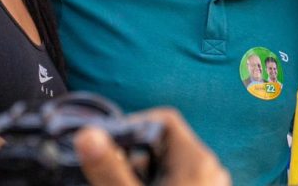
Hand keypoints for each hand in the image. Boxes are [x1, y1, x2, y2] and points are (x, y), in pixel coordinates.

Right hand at [75, 107, 230, 185]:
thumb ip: (110, 169)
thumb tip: (86, 135)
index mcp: (197, 159)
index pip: (164, 119)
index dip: (134, 125)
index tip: (110, 146)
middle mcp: (210, 168)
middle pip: (165, 144)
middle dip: (136, 158)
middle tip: (118, 178)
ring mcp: (211, 185)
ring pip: (170, 166)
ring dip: (144, 175)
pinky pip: (180, 180)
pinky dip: (159, 183)